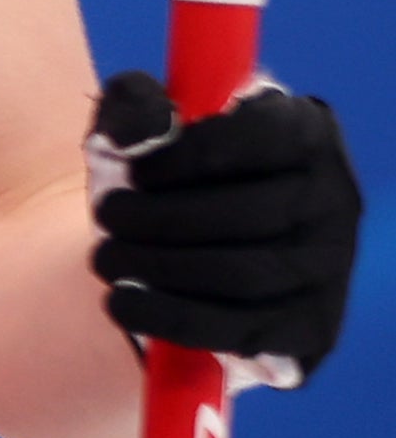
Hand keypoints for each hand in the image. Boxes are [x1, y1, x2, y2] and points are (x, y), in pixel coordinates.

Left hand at [92, 72, 358, 385]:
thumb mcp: (139, 128)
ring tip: (104, 258)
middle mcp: (334, 197)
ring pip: (242, 275)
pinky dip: (169, 317)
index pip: (257, 139)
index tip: (133, 172)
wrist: (183, 253)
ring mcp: (330, 266)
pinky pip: (241, 330)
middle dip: (155, 219)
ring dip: (155, 267)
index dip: (183, 159)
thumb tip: (143, 135)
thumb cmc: (165, 178)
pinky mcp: (312, 327)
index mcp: (305, 132)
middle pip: (245, 215)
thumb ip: (131, 107)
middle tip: (105, 218)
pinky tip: (123, 301)